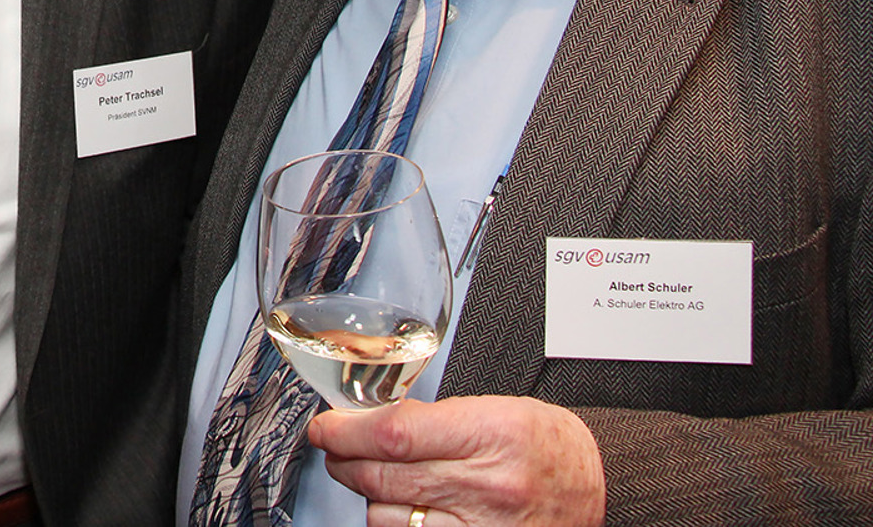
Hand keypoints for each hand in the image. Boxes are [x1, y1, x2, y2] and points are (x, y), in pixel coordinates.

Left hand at [309, 396, 603, 526]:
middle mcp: (486, 487)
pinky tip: (400, 507)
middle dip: (344, 459)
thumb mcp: (493, 410)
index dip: (345, 430)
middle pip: (381, 476)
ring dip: (367, 494)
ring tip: (376, 476)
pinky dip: (392, 523)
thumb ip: (429, 417)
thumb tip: (365, 421)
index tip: (325, 426)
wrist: (599, 488)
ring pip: (386, 515)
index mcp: (490, 435)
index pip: (394, 433)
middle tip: (335, 446)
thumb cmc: (546, 445)